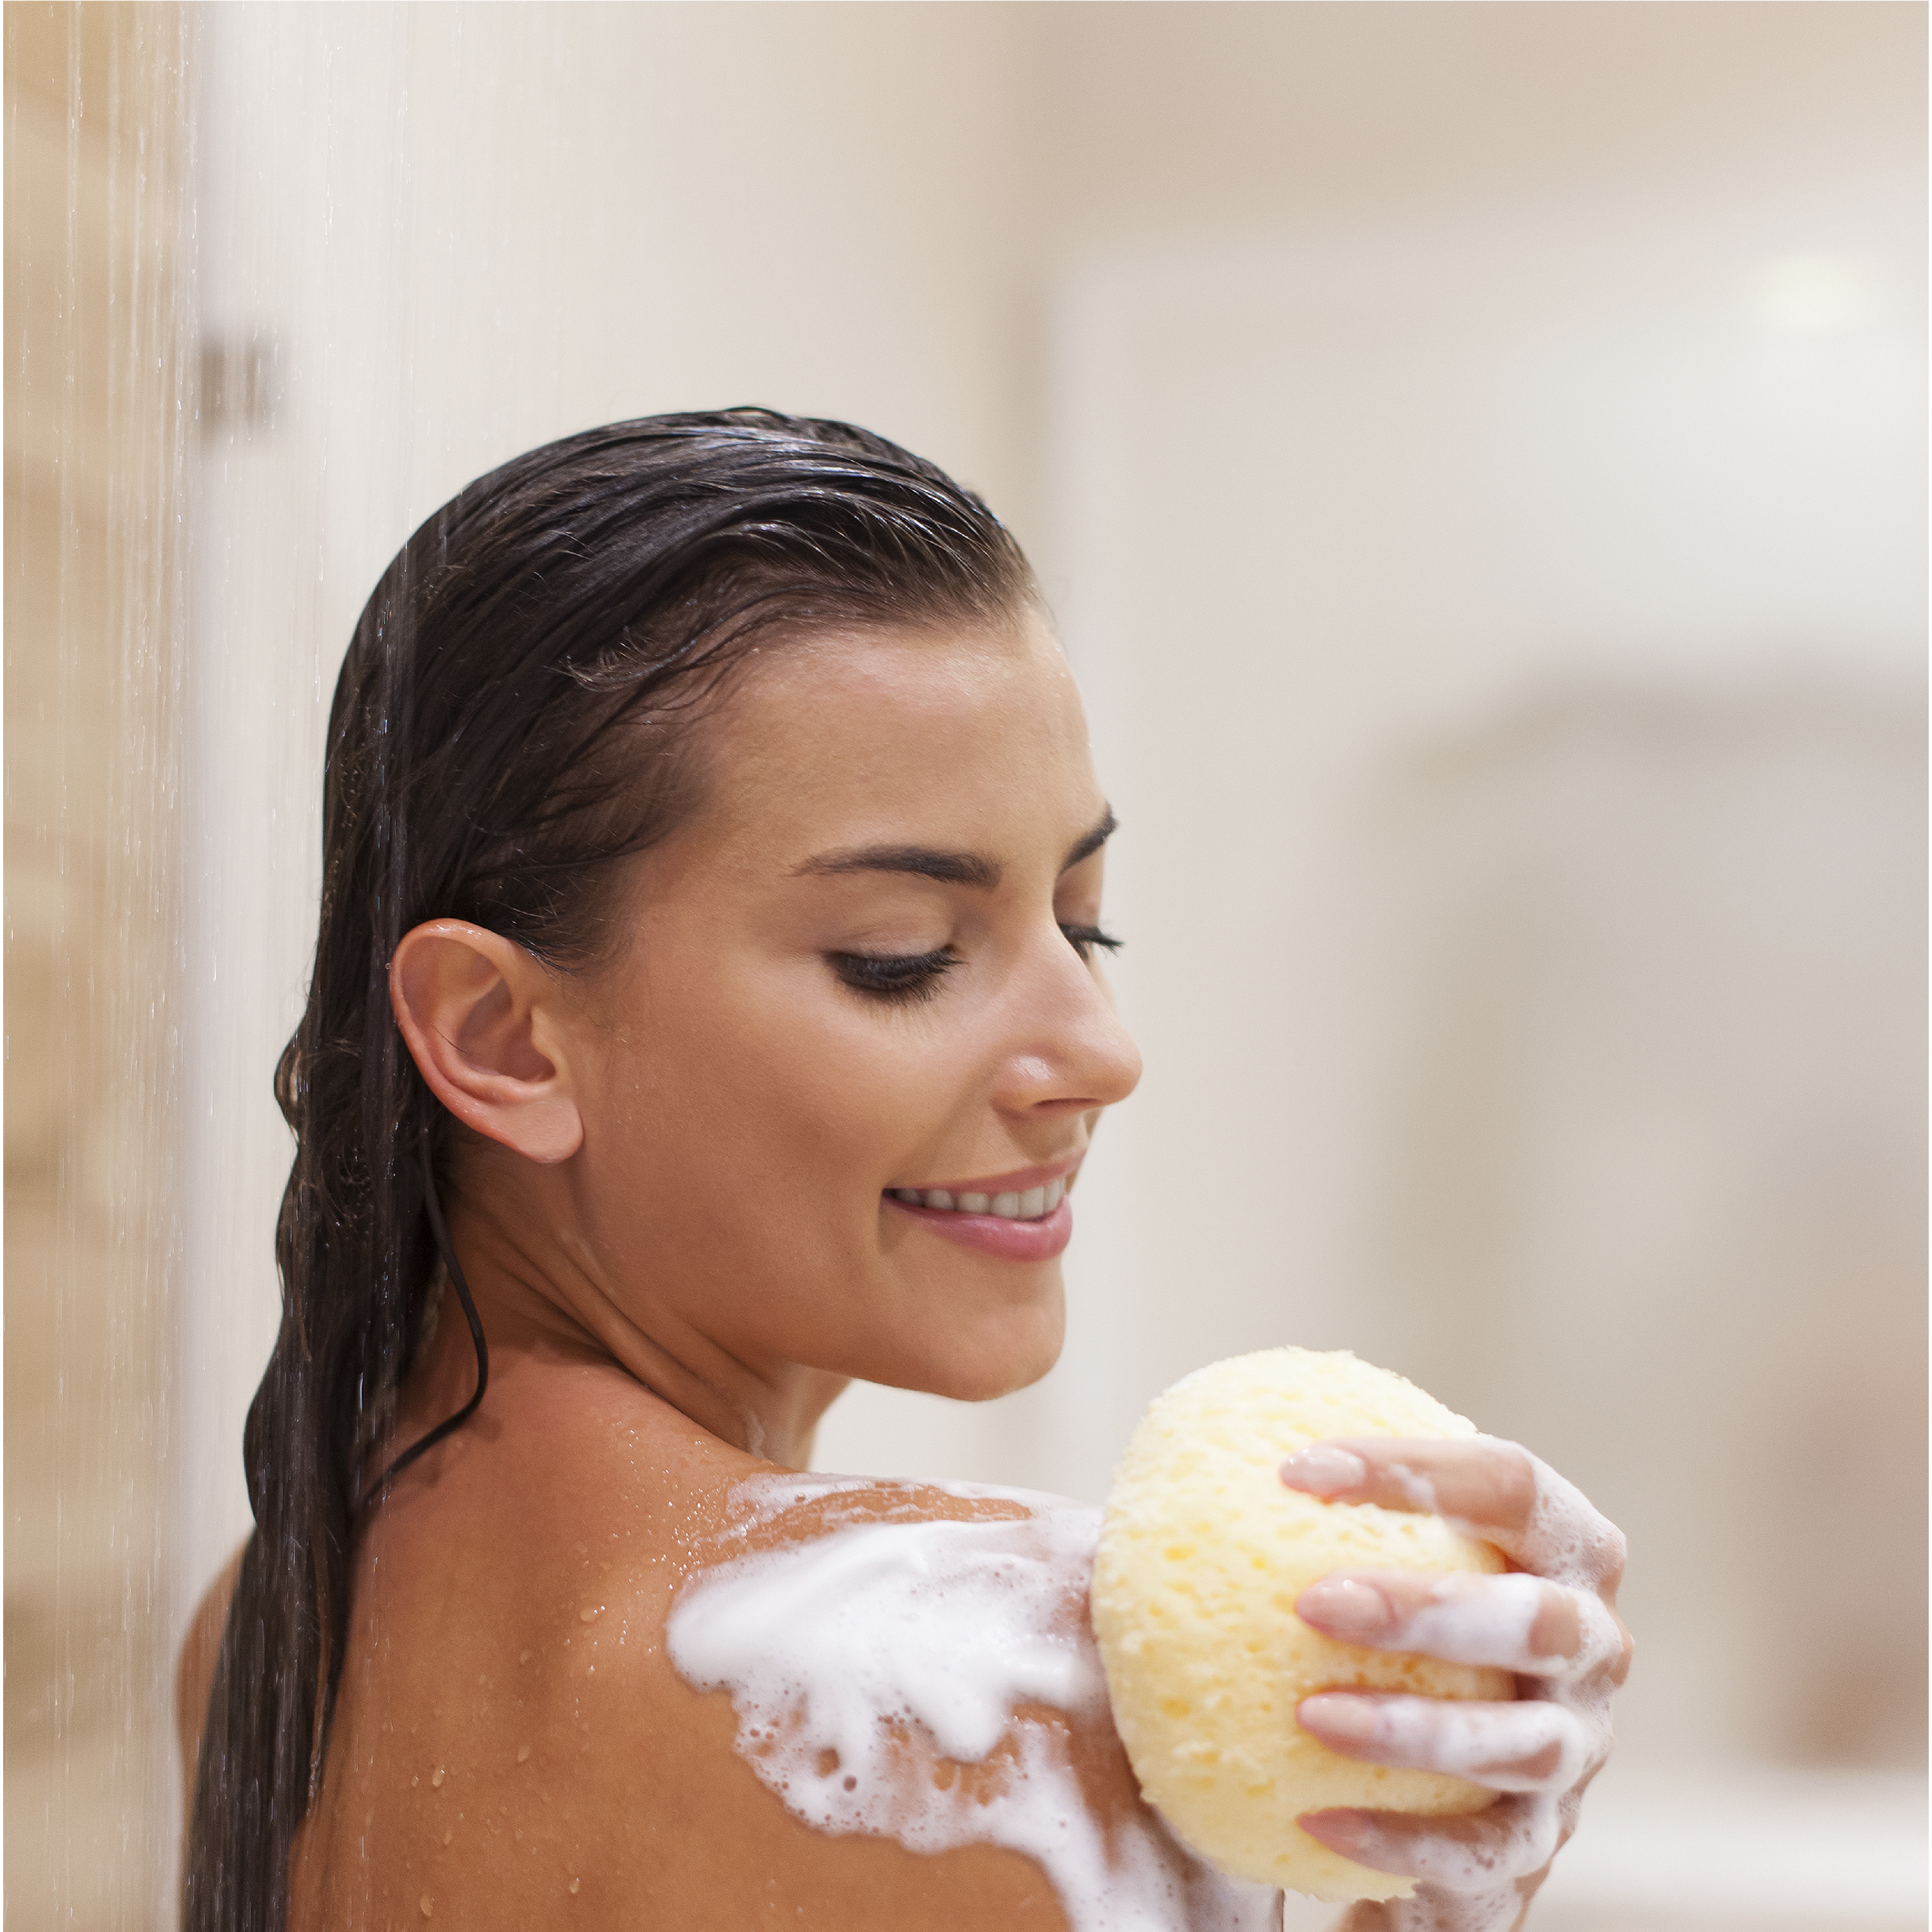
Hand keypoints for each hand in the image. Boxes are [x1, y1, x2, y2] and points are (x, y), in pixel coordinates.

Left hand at [1277, 1437, 1630, 1931]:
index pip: (1512, 1482)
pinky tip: (1315, 1819)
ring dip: (1417, 1728)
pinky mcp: (1540, 1843)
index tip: (1294, 1469)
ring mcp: (1577, 1750)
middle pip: (1537, 1618)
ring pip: (1522, 1742)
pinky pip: (1480, 1851)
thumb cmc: (1378, 1626)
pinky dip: (1401, 1838)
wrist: (1429, 1775)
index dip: (1418, 1467)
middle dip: (1431, 1606)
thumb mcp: (1357, 1554)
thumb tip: (1170, 1452)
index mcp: (1562, 1549)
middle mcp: (1593, 1645)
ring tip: (1310, 1717)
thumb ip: (1301, 1510)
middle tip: (1313, 1602)